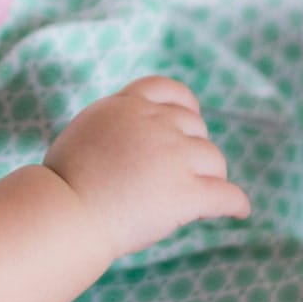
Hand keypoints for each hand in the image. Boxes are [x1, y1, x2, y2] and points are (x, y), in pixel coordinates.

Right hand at [42, 76, 249, 257]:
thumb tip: (131, 137)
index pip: (168, 89)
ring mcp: (174, 156)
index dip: (184, 106)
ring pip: (214, 161)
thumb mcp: (86, 131)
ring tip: (203, 197)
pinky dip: (236, 203)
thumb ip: (115, 126)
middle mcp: (154, 123)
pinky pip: (227, 195)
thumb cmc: (63, 182)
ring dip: (211, 177)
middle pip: (196, 128)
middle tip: (185, 174)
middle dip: (194, 148)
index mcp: (126, 106)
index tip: (189, 119)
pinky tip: (239, 211)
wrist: (66, 210)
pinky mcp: (186, 192)